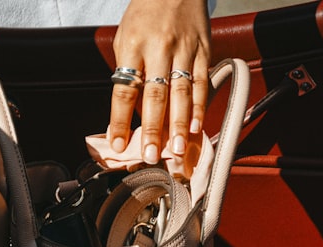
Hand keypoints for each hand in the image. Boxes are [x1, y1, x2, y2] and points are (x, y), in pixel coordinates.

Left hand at [108, 0, 210, 164]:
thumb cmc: (145, 15)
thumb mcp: (125, 39)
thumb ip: (126, 75)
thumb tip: (124, 115)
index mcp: (133, 45)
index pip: (125, 89)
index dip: (121, 119)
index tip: (118, 143)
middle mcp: (159, 48)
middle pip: (155, 95)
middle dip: (153, 129)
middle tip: (151, 155)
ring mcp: (184, 49)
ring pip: (182, 93)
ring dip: (180, 125)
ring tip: (177, 149)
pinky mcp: (203, 50)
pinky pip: (201, 83)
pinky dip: (200, 107)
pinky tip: (197, 127)